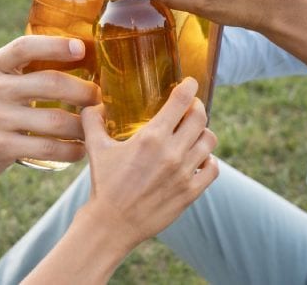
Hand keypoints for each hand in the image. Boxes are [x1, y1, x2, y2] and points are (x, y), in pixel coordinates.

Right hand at [0, 35, 99, 190]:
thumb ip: (27, 67)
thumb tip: (82, 55)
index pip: (25, 47)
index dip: (55, 45)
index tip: (81, 48)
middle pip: (50, 83)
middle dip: (84, 91)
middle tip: (100, 98)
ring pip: (55, 120)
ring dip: (83, 125)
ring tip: (96, 126)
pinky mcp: (0, 147)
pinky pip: (48, 148)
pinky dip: (72, 150)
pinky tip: (81, 149)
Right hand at [78, 77, 218, 250]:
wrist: (112, 224)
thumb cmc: (104, 184)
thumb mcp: (95, 148)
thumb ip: (93, 121)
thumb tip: (93, 104)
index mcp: (151, 137)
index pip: (180, 101)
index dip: (189, 87)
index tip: (190, 83)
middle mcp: (172, 152)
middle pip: (200, 117)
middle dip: (196, 108)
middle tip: (190, 108)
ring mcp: (184, 173)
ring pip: (209, 141)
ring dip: (203, 133)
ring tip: (193, 135)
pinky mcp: (191, 192)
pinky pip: (213, 168)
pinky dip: (208, 160)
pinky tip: (197, 160)